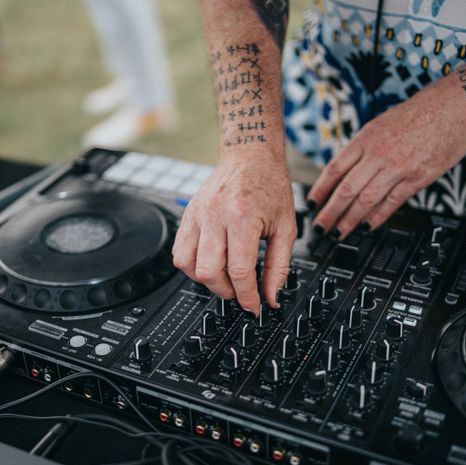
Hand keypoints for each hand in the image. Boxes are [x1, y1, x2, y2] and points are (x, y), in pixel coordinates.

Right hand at [172, 155, 296, 313]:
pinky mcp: (188, 214)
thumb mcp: (286, 228)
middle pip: (209, 271)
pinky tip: (211, 261)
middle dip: (225, 291)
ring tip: (224, 276)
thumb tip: (271, 297)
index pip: (239, 270)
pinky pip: (180, 250)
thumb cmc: (271, 186)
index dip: (247, 296)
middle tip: (240, 291)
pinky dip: (193, 264)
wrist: (251, 156)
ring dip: (205, 279)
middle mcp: (215, 215)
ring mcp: (197, 214)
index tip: (253, 307)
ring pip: (186, 264)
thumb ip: (279, 266)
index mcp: (242, 217)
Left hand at [307, 78, 465, 236]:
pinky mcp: (418, 177)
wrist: (455, 104)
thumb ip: (364, 147)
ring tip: (340, 232)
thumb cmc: (419, 113)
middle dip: (330, 212)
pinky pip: (392, 202)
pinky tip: (368, 226)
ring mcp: (398, 166)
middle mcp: (378, 153)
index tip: (311, 204)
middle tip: (321, 227)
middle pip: (346, 188)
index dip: (320, 189)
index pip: (335, 168)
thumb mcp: (381, 124)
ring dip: (350, 220)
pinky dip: (377, 217)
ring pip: (366, 199)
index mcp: (366, 138)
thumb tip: (345, 170)